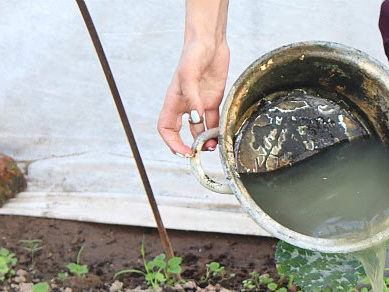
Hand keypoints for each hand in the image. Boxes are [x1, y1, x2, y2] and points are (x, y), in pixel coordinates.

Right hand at [158, 39, 229, 156]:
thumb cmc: (193, 54)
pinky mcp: (213, 100)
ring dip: (205, 140)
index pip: (166, 128)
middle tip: (200, 153)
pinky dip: (217, 130)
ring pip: (200, 129)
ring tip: (214, 146)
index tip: (184, 151)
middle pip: (182, 132)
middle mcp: (186, 105)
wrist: (210, 42)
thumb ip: (192, 98)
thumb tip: (195, 119)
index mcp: (174, 101)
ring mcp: (200, 103)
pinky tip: (222, 136)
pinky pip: (214, 120)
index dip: (172, 142)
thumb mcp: (189, 75)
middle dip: (190, 145)